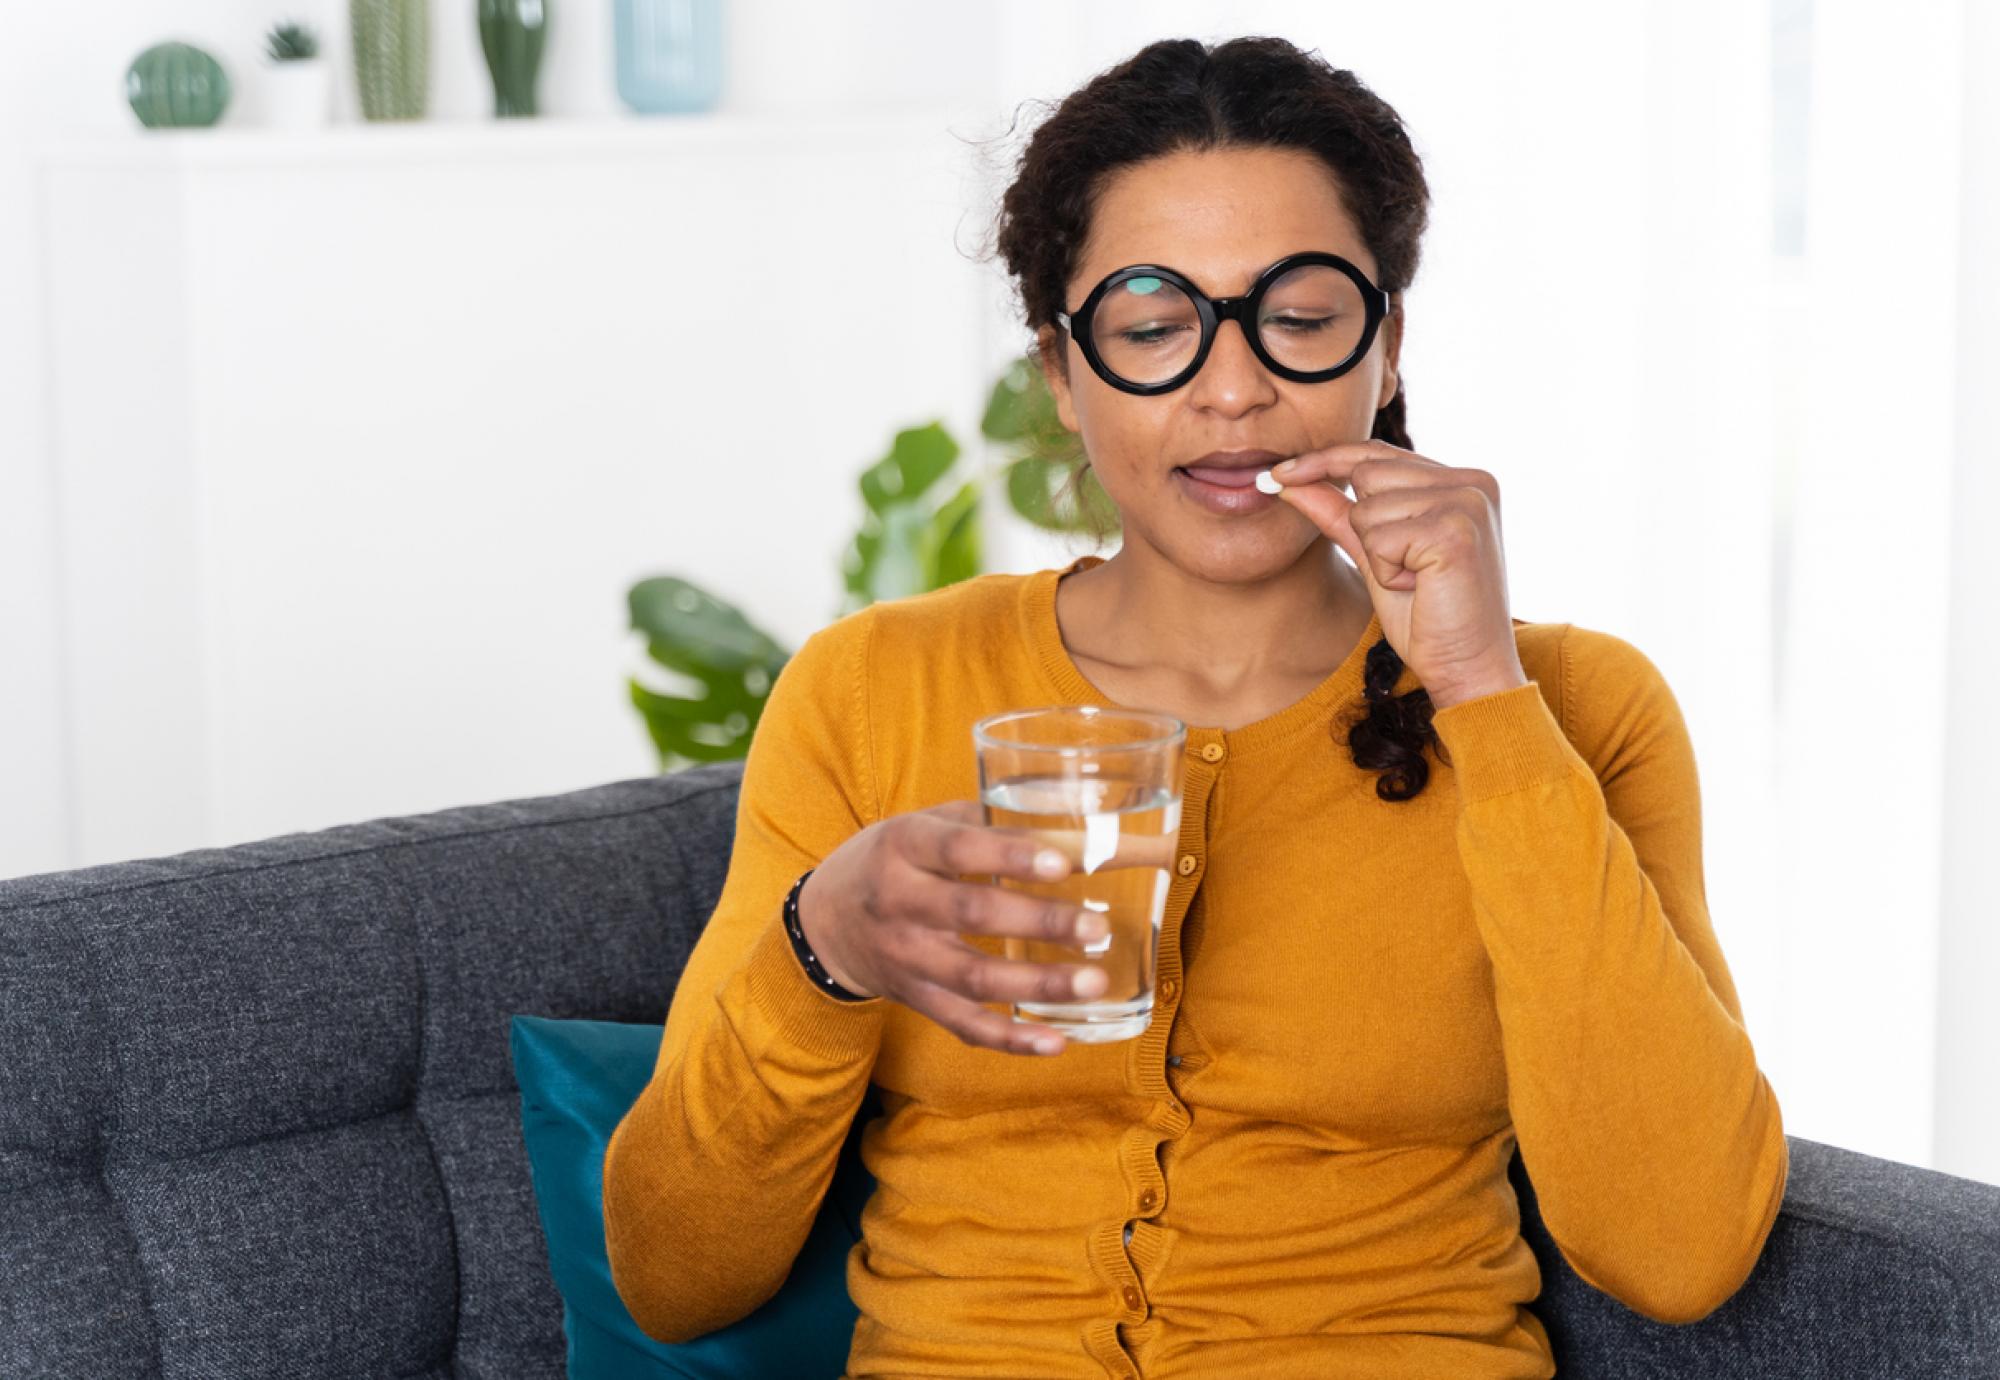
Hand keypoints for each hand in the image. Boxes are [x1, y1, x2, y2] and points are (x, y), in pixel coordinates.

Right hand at [797, 800, 1109, 1056]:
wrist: (825, 921)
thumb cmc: (895, 859)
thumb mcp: (927, 825)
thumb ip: (994, 825)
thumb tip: (1086, 833)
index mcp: (904, 845)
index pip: (957, 848)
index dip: (1009, 856)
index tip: (1061, 864)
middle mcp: (899, 901)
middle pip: (973, 913)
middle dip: (1040, 921)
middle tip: (1097, 927)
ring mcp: (906, 957)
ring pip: (974, 978)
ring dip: (1038, 983)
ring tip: (1094, 981)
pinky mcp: (915, 998)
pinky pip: (964, 1025)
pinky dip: (1011, 1038)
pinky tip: (1056, 1040)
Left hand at [1266, 439, 1527, 708]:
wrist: (1469, 669)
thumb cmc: (1427, 619)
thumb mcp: (1375, 557)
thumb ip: (1337, 514)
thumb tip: (1288, 481)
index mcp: (1461, 480)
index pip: (1377, 452)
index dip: (1324, 460)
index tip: (1277, 475)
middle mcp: (1472, 480)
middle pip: (1367, 472)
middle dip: (1365, 527)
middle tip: (1406, 571)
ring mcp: (1468, 501)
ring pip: (1368, 506)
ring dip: (1378, 554)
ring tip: (1417, 581)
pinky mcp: (1455, 529)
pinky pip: (1379, 537)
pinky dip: (1387, 571)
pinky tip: (1420, 588)